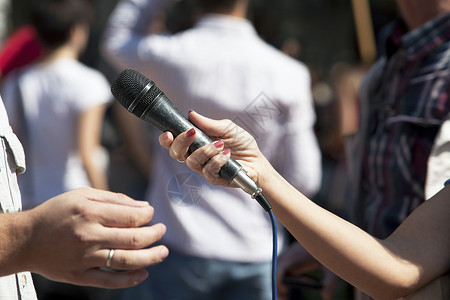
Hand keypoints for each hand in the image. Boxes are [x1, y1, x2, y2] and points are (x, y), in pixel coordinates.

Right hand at [22, 187, 167, 288]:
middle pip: (133, 239)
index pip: (131, 217)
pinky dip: (129, 279)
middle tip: (162, 230)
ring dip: (150, 257)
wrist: (26, 240)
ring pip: (126, 261)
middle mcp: (89, 236)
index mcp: (90, 212)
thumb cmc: (57, 213)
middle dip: (154, 234)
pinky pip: (109, 281)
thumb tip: (143, 207)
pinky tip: (143, 273)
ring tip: (163, 252)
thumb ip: (113, 199)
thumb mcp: (82, 195)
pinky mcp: (79, 276)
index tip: (152, 214)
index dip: (148, 216)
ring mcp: (85, 258)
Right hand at [158, 110, 269, 187]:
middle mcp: (196, 155)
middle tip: (192, 133)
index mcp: (195, 142)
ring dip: (204, 151)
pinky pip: (208, 170)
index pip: (174, 142)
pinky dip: (217, 160)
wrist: (257, 161)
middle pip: (176, 153)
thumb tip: (191, 114)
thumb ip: (208, 124)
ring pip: (192, 162)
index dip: (166, 139)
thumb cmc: (241, 144)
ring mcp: (203, 168)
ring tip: (220, 144)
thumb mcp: (227, 128)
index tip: (168, 133)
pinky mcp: (213, 178)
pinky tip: (227, 154)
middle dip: (181, 142)